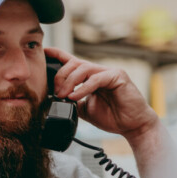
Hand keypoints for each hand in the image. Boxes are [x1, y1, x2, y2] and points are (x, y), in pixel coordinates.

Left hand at [44, 47, 158, 138]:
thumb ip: (72, 101)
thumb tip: (55, 99)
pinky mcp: (118, 76)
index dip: (58, 55)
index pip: (71, 61)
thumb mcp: (84, 109)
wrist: (132, 125)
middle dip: (61, 76)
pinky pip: (96, 78)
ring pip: (83, 68)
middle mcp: (98, 71)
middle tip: (56, 92)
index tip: (44, 52)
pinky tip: (75, 96)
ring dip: (69, 82)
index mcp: (89, 77)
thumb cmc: (112, 116)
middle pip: (74, 63)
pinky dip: (83, 88)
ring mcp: (108, 72)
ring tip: (64, 95)